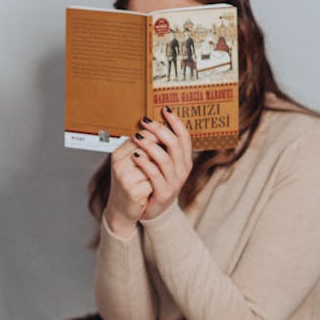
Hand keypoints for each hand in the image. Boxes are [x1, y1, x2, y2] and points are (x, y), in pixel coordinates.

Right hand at [103, 139, 153, 238]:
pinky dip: (156, 185)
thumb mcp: (132, 165)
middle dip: (160, 157)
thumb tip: (162, 135)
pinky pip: (154, 181)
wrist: (121, 211)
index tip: (163, 147)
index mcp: (118, 154)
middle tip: (158, 167)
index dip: (158, 139)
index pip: (142, 136)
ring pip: (154, 165)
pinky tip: (149, 191)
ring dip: (159, 172)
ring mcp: (125, 177)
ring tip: (151, 180)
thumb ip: (143, 150)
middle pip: (149, 148)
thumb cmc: (130, 186)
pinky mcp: (133, 191)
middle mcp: (119, 164)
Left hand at [130, 106, 192, 221]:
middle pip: (174, 144)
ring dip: (149, 144)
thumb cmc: (157, 181)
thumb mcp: (163, 162)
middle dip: (159, 129)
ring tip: (136, 137)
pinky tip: (135, 155)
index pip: (184, 137)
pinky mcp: (164, 192)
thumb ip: (161, 145)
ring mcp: (175, 182)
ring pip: (164, 158)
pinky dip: (144, 163)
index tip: (165, 109)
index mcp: (184, 159)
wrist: (154, 209)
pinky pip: (154, 174)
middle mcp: (183, 170)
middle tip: (145, 121)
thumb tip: (153, 122)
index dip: (176, 122)